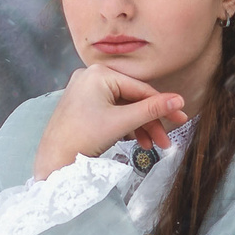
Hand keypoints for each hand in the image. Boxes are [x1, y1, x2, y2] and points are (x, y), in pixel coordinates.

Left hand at [32, 65, 187, 178]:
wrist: (53, 161)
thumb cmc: (83, 138)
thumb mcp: (122, 123)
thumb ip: (151, 110)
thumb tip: (179, 100)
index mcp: (99, 73)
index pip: (140, 89)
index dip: (163, 106)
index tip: (181, 119)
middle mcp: (91, 76)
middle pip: (132, 99)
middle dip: (149, 122)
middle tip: (165, 141)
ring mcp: (85, 90)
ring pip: (122, 107)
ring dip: (138, 127)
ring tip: (150, 146)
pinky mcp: (82, 105)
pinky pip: (110, 112)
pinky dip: (123, 126)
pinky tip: (135, 141)